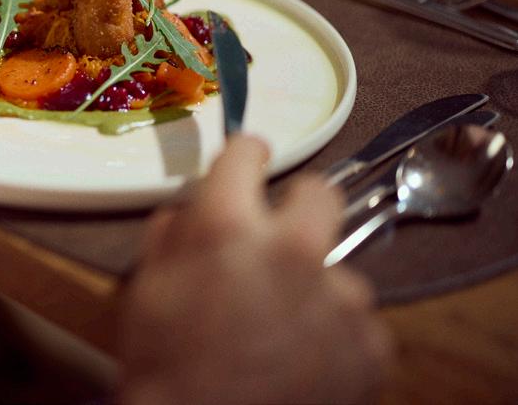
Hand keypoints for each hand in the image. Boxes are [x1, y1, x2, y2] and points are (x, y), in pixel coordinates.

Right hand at [119, 135, 392, 404]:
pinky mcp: (370, 343)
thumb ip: (173, 232)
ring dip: (314, 285)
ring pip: (337, 267)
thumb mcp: (147, 286)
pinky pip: (354, 322)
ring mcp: (339, 297)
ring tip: (283, 326)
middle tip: (279, 232)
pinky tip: (302, 358)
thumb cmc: (165, 362)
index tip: (250, 157)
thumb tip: (197, 207)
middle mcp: (292, 249)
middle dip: (300, 203)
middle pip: (321, 192)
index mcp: (227, 227)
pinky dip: (332, 334)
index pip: (247, 153)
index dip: (246, 154)